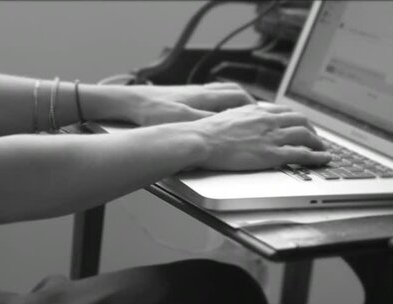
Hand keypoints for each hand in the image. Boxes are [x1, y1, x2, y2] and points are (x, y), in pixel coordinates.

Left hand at [127, 82, 255, 125]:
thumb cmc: (153, 110)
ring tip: (237, 110)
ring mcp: (189, 93)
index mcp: (203, 97)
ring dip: (230, 100)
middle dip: (245, 101)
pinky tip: (210, 112)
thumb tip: (229, 123)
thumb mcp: (183, 119)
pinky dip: (215, 102)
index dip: (251, 105)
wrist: (132, 101)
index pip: (237, 96)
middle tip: (254, 111)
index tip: (260, 114)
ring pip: (218, 91)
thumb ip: (207, 121)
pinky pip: (206, 96)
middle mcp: (199, 91)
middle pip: (231, 91)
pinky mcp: (180, 97)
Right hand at [183, 103, 330, 170]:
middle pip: (299, 120)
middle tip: (315, 138)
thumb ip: (237, 120)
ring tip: (323, 150)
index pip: (283, 111)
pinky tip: (323, 159)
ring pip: (305, 135)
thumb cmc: (205, 133)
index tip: (300, 125)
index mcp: (255, 112)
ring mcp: (271, 136)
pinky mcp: (271, 153)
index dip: (296, 119)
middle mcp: (267, 120)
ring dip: (318, 143)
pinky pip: (301, 153)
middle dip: (311, 129)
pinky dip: (316, 156)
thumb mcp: (224, 118)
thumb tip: (237, 124)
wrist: (201, 140)